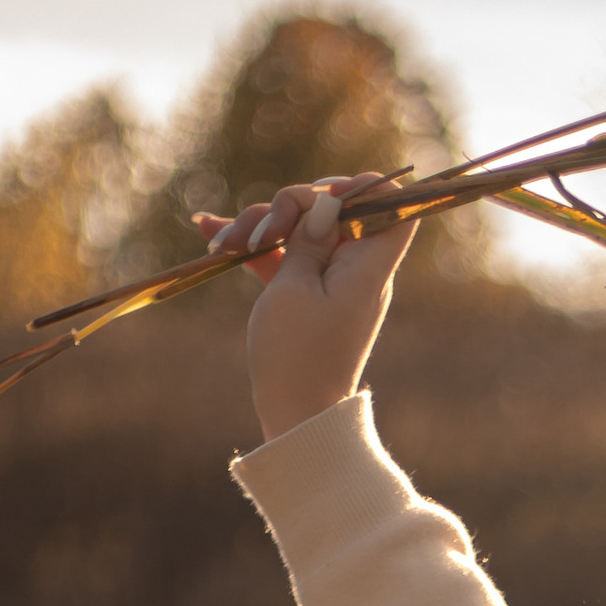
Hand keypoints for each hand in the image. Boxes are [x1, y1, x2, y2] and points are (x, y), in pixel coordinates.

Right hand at [195, 170, 418, 443]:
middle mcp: (355, 268)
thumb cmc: (296, 356)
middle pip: (332, 209)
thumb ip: (306, 238)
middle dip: (288, 206)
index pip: (395, 208)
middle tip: (259, 234)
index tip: (326, 193)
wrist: (295, 418)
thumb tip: (327, 203)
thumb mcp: (293, 287)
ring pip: (298, 229)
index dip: (366, 188)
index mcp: (367, 265)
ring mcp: (328, 279)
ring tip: (222, 245)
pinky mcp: (304, 292)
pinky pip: (282, 255)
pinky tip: (211, 232)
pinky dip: (252, 246)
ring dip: (258, 227)